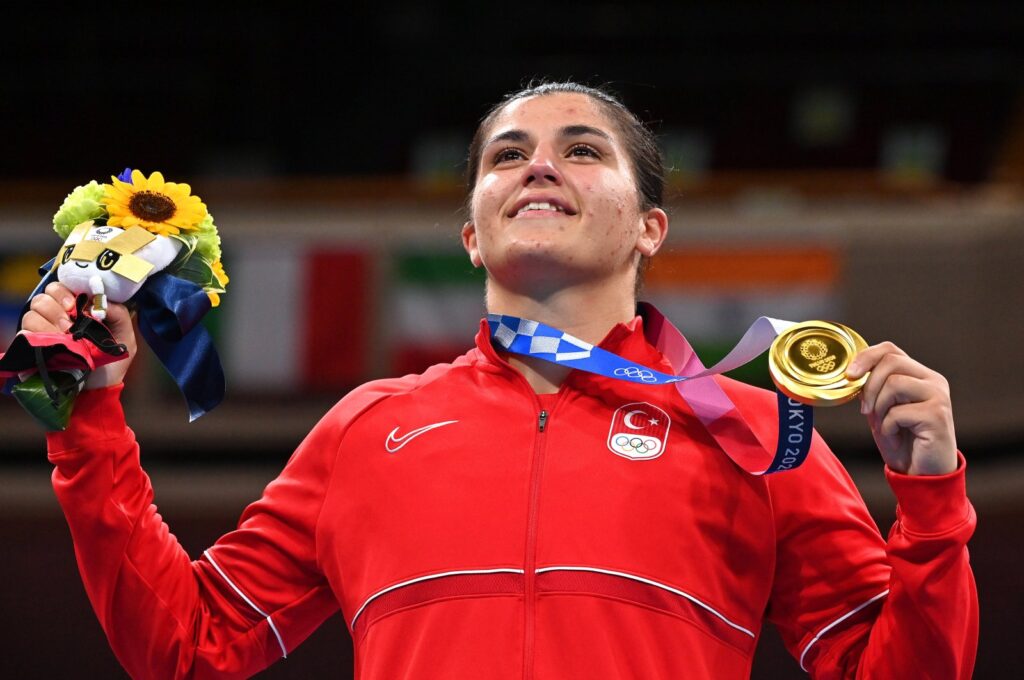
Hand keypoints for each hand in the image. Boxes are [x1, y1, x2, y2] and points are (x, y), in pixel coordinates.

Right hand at [21, 281, 137, 389]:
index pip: (63, 287)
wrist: (99, 391)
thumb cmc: (112, 364)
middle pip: (44, 297)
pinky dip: (36, 335)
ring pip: (32, 312)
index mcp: (79, 311)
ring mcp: (43, 332)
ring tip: (64, 337)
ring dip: (48, 322)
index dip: (65, 291)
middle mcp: (58, 318)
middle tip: (70, 325)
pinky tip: (52, 344)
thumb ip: (119, 314)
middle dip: (56, 307)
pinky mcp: (33, 347)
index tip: (75, 304)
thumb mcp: (126, 338)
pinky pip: (24, 332)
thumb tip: (100, 300)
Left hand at [846, 342, 956, 475]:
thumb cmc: (901, 441)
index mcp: (919, 375)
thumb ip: (871, 389)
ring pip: (894, 383)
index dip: (866, 357)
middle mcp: (933, 381)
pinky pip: (899, 411)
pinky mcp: (938, 415)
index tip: (849, 375)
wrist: (921, 474)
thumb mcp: (880, 410)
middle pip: (891, 362)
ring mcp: (938, 396)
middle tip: (866, 411)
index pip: (890, 350)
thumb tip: (851, 373)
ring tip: (885, 425)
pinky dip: (888, 426)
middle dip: (869, 386)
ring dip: (880, 407)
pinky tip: (896, 436)